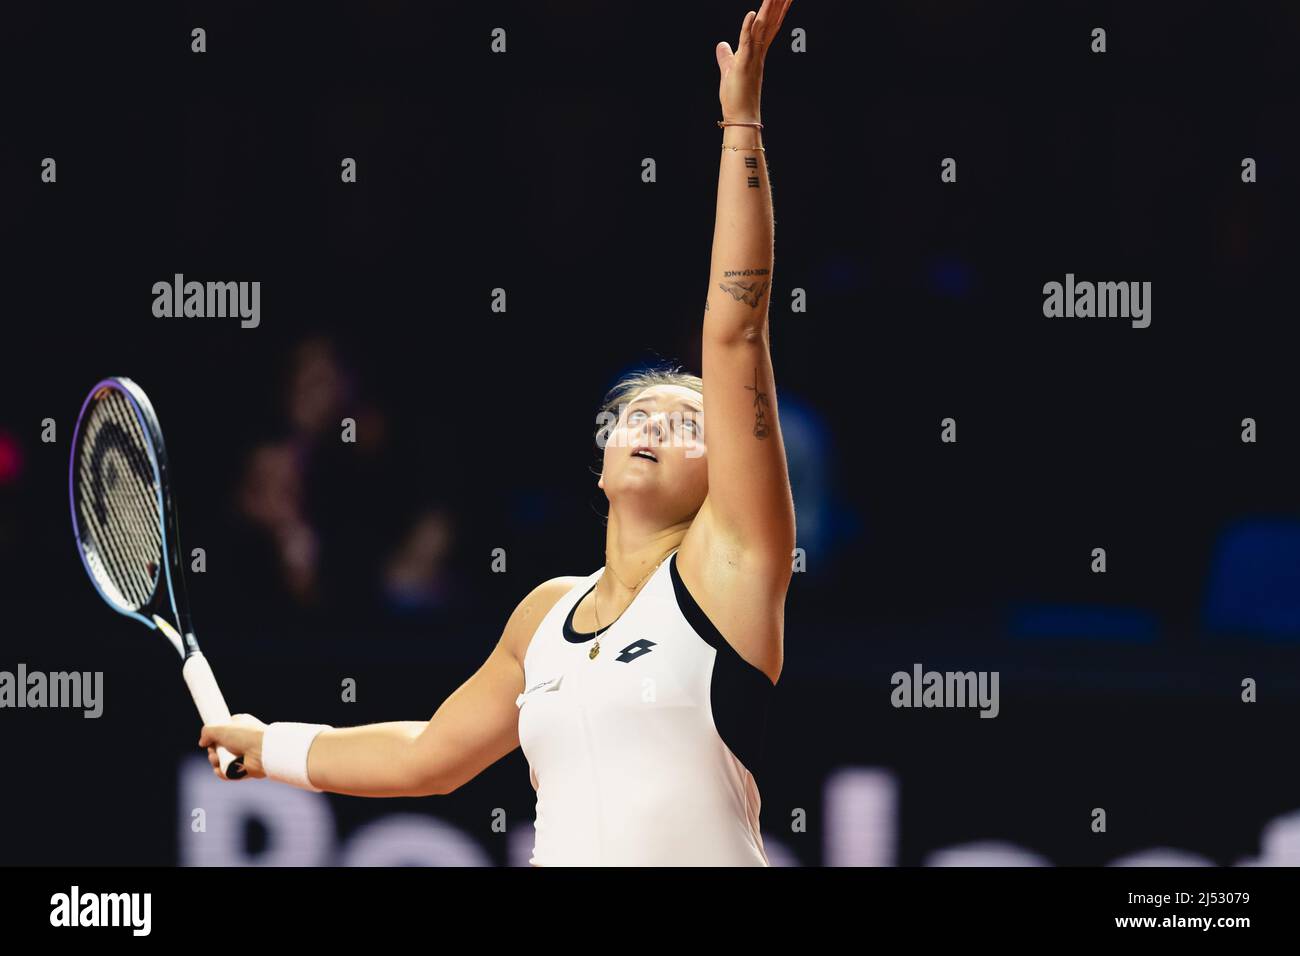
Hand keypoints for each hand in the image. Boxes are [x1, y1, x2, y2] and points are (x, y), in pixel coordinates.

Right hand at [198, 713, 266, 779]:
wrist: (263, 751)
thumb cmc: (245, 735)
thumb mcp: (221, 727)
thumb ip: (207, 732)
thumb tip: (202, 742)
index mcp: (239, 726)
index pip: (222, 731)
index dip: (214, 736)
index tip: (209, 739)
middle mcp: (241, 740)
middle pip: (219, 748)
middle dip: (212, 751)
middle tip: (213, 751)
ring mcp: (243, 754)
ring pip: (221, 760)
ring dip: (215, 762)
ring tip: (217, 760)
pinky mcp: (244, 768)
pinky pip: (227, 772)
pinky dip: (222, 772)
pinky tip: (220, 770)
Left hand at [716, 0, 792, 123]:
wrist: (741, 117)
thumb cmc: (736, 97)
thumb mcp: (729, 70)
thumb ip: (726, 55)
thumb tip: (721, 45)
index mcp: (757, 52)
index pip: (768, 25)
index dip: (775, 9)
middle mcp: (759, 52)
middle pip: (771, 22)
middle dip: (779, 4)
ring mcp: (753, 57)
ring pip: (762, 27)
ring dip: (769, 9)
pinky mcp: (744, 64)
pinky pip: (747, 42)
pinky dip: (748, 27)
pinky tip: (752, 13)